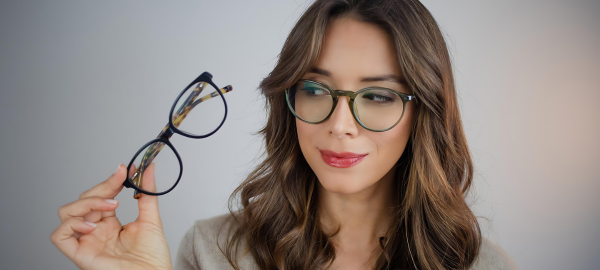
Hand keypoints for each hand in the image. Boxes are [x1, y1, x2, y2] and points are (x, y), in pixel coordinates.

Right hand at [51, 163, 171, 269]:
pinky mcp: (80, 255)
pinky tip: (93, 224)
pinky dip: (72, 224)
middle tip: (120, 182)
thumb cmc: (153, 258)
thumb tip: (148, 168)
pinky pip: (60, 236)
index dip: (110, 181)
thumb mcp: (151, 218)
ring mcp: (86, 242)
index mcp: (110, 223)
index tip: (125, 169)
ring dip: (87, 203)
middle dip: (101, 188)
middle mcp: (95, 231)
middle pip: (83, 200)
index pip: (101, 196)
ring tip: (111, 206)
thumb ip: (147, 193)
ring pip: (67, 213)